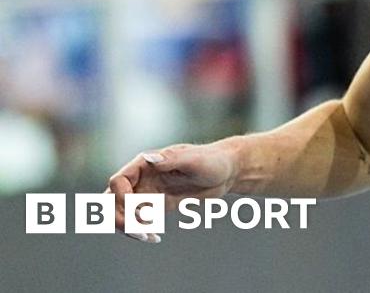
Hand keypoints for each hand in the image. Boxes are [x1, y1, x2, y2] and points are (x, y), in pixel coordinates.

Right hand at [105, 141, 238, 242]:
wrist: (228, 172)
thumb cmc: (213, 160)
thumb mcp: (195, 160)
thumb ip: (172, 160)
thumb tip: (149, 159)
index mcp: (145, 163)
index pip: (117, 181)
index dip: (120, 198)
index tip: (138, 211)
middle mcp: (142, 177)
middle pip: (112, 199)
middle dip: (119, 217)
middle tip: (139, 231)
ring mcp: (147, 192)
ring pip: (121, 212)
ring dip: (128, 227)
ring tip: (148, 236)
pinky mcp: (156, 205)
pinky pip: (137, 220)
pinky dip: (140, 230)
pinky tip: (154, 237)